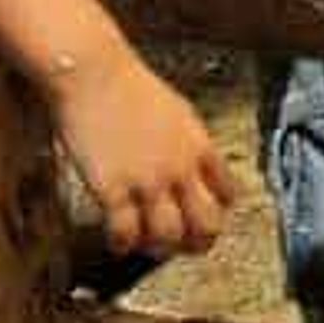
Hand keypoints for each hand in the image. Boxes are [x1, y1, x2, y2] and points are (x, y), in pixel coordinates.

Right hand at [45, 59, 235, 257]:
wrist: (95, 74)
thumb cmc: (130, 87)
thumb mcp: (178, 112)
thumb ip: (189, 143)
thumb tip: (194, 166)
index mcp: (200, 147)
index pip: (228, 195)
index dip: (218, 212)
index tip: (203, 217)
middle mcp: (180, 169)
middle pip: (206, 225)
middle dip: (198, 242)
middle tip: (184, 245)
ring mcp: (147, 181)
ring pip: (168, 237)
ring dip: (160, 249)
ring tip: (147, 244)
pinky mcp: (113, 189)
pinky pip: (125, 233)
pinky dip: (123, 245)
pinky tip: (118, 241)